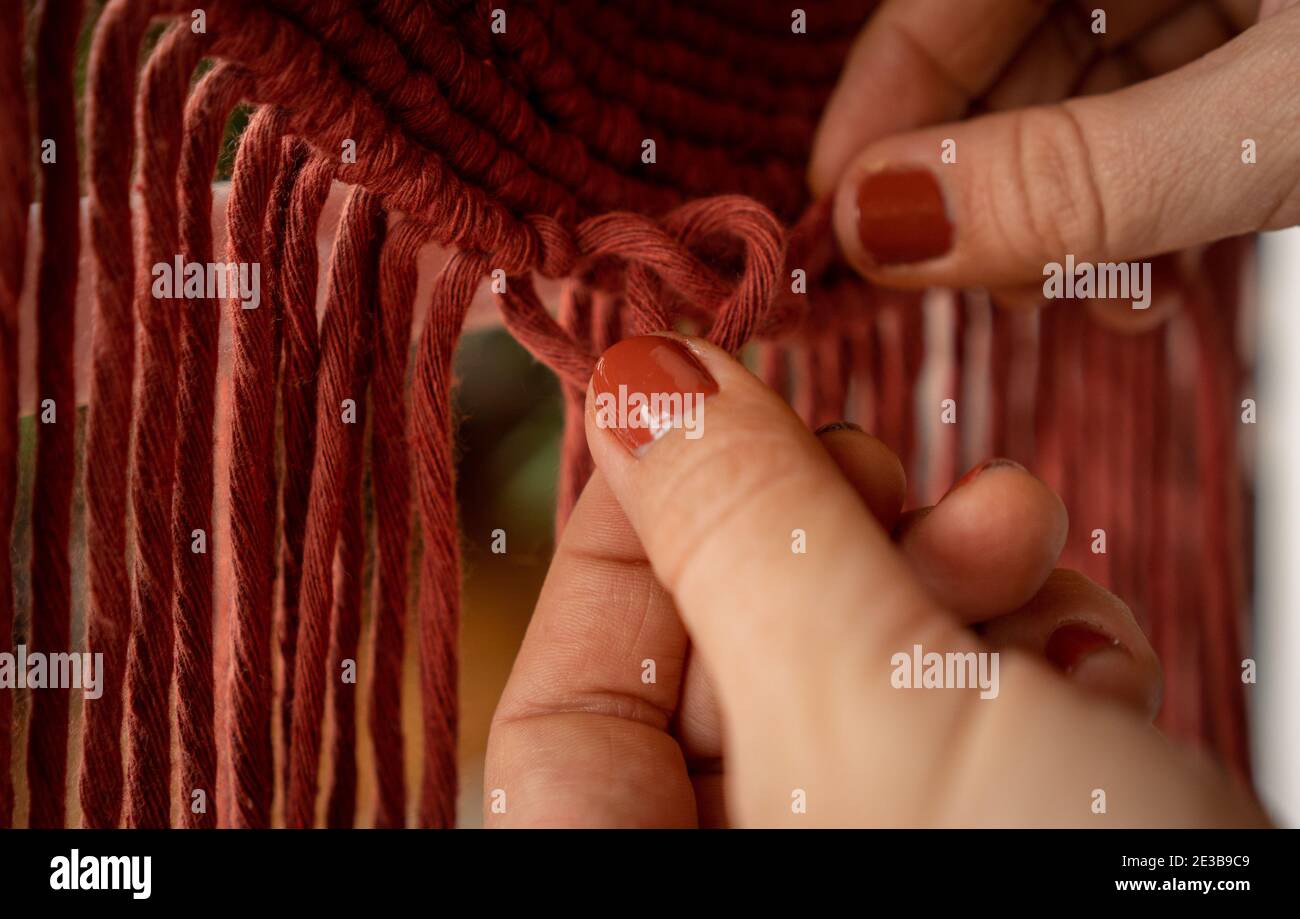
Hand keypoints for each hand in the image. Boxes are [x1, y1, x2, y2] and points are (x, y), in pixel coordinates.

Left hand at [483, 335, 1266, 825]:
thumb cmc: (1056, 899)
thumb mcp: (866, 703)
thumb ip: (741, 532)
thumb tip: (636, 380)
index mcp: (650, 890)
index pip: (567, 701)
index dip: (626, 536)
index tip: (687, 402)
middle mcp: (758, 881)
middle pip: (728, 667)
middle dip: (824, 543)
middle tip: (899, 477)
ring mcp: (881, 857)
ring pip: (866, 671)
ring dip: (950, 578)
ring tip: (1023, 545)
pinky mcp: (1001, 840)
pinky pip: (974, 718)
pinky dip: (1032, 653)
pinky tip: (1092, 656)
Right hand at [810, 0, 1299, 310]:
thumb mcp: (1274, 126)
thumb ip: (1079, 174)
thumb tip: (882, 224)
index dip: (878, 105)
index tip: (837, 223)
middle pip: (1005, 57)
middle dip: (984, 187)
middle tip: (986, 285)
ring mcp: (1226, 1)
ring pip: (1073, 109)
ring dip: (1062, 225)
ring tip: (1100, 298)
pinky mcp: (1257, 63)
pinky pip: (1149, 134)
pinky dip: (1133, 219)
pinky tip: (1151, 283)